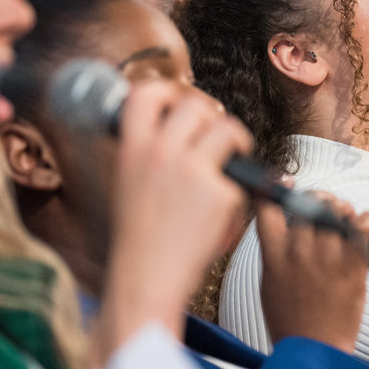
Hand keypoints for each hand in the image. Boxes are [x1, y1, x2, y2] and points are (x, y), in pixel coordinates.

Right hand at [102, 83, 251, 349]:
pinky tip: (221, 209)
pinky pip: (238, 174)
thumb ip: (148, 153)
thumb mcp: (129, 184)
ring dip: (236, 137)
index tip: (180, 101)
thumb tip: (179, 129)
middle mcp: (160, 152)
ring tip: (234, 154)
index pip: (146, 93)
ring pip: (228, 128)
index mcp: (132, 149)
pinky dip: (235, 189)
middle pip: (195, 104)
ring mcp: (191, 170)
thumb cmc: (140, 239)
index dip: (167, 90)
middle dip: (211, 115)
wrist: (147, 278)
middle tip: (216, 133)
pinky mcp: (219, 192)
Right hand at [257, 192, 368, 352]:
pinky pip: (362, 231)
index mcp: (274, 256)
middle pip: (308, 204)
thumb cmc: (291, 323)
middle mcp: (299, 252)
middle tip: (324, 204)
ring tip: (346, 215)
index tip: (284, 184)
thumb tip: (285, 225)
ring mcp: (327, 258)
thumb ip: (276, 252)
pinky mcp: (353, 267)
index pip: (269, 209)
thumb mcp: (270, 284)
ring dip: (342, 209)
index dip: (276, 190)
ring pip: (337, 212)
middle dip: (318, 199)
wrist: (314, 352)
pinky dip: (366, 220)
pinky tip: (366, 221)